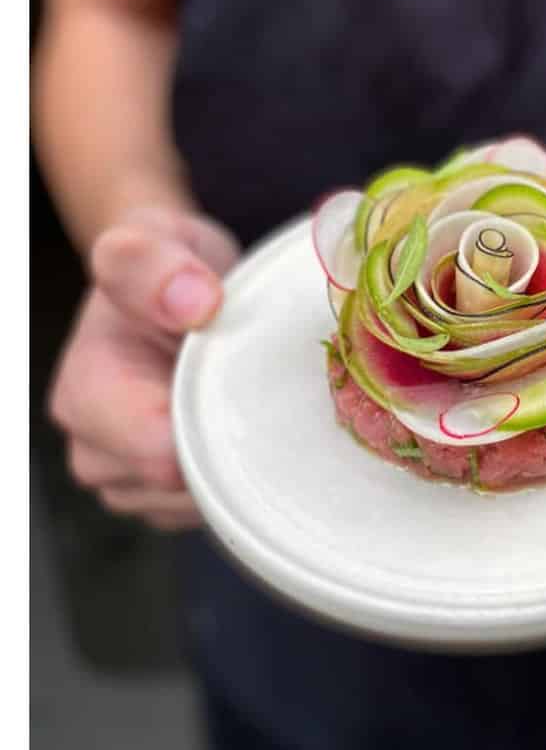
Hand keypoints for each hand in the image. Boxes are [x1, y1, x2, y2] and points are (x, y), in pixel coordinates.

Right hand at [47, 207, 237, 531]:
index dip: (213, 424)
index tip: (244, 378)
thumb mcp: (156, 237)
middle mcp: (94, 445)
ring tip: (241, 401)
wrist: (177, 286)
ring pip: (194, 505)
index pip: (157, 450)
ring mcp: (123, 477)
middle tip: (254, 388)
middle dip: (226, 444)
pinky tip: (240, 430)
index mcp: (86, 393)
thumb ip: (154, 261)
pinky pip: (204, 512)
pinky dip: (233, 479)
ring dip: (232, 462)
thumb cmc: (167, 265)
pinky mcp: (157, 495)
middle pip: (180, 485)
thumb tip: (192, 302)